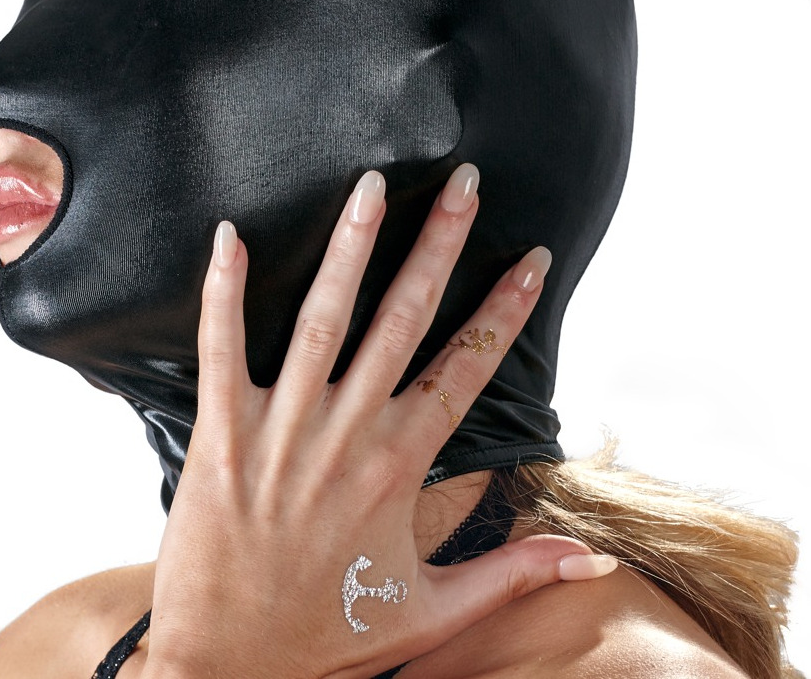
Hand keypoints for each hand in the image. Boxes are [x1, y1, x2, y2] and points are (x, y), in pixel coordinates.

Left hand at [144, 164, 615, 678]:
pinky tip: (230, 235)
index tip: (531, 259)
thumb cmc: (327, 634)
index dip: (505, 310)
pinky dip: (224, 290)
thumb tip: (590, 561)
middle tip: (461, 182)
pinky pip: (221, 348)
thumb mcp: (430, 612)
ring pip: (324, 319)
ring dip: (351, 247)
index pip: (468, 368)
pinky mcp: (221, 431)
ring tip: (372, 185)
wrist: (226, 668)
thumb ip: (512, 576)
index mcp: (400, 466)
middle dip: (439, 244)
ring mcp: (282, 427)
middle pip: (405, 320)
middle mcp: (348, 433)